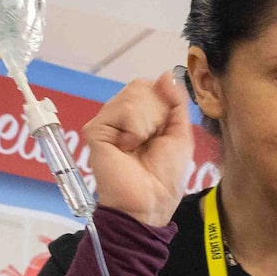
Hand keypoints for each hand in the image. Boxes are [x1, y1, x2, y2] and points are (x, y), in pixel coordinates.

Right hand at [81, 73, 197, 228]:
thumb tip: (165, 74)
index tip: (164, 129)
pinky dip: (135, 130)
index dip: (163, 102)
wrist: (149, 201)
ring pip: (133, 95)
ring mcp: (106, 122)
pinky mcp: (96, 130)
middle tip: (152, 141)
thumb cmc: (164, 177)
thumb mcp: (181, 135)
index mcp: (139, 117)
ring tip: (139, 147)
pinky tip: (128, 148)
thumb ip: (175, 103)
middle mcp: (120, 117)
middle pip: (141, 86)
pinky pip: (123, 110)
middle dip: (157, 114)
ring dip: (147, 123)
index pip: (149, 87)